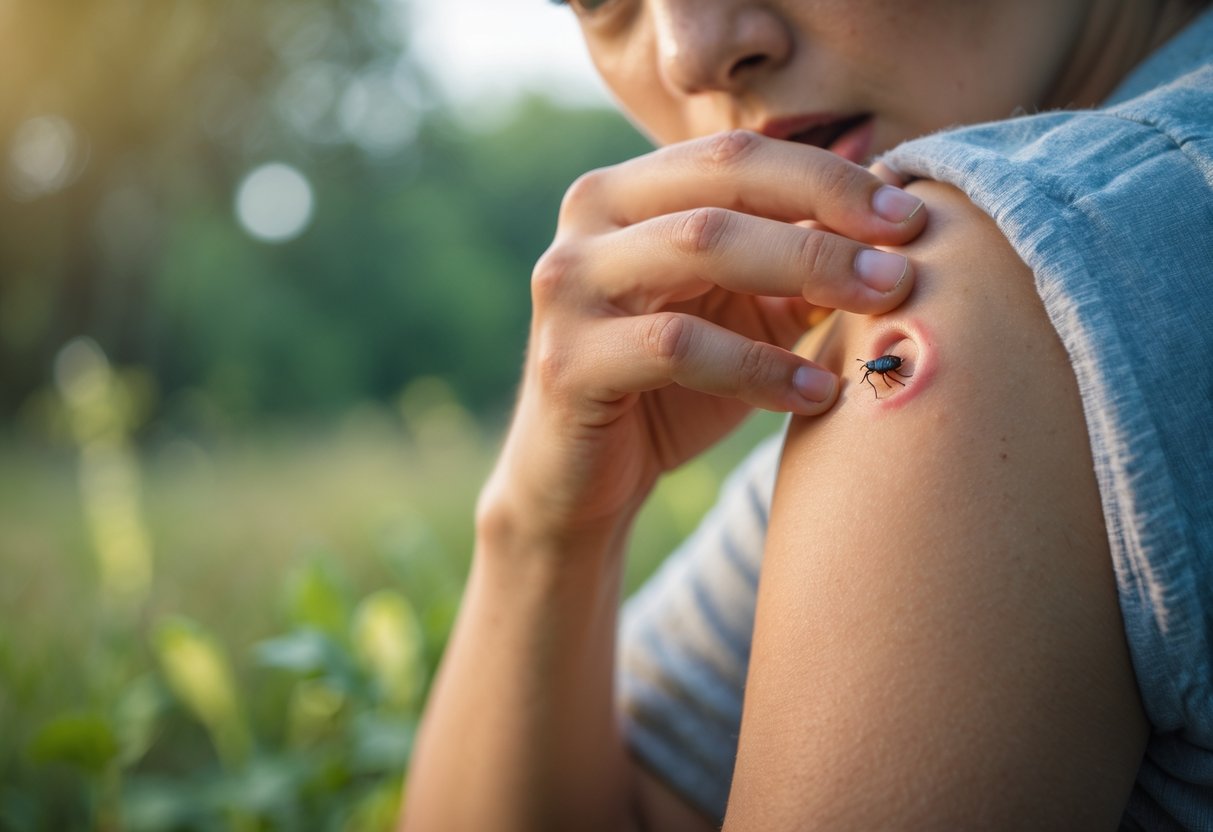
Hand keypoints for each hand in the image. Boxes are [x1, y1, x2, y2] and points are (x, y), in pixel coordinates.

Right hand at [480, 130, 926, 545]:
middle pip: (724, 183)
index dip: (829, 177)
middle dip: (827, 216)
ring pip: (700, 245)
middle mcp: (586, 215)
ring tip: (880, 308)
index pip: (737, 154)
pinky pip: (679, 345)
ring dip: (806, 271)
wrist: (581, 482)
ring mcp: (569, 283)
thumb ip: (793, 270)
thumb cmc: (669, 389)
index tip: (910, 216)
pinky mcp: (567, 358)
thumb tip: (895, 230)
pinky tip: (818, 393)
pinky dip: (760, 366)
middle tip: (904, 262)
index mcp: (626, 190)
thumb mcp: (739, 315)